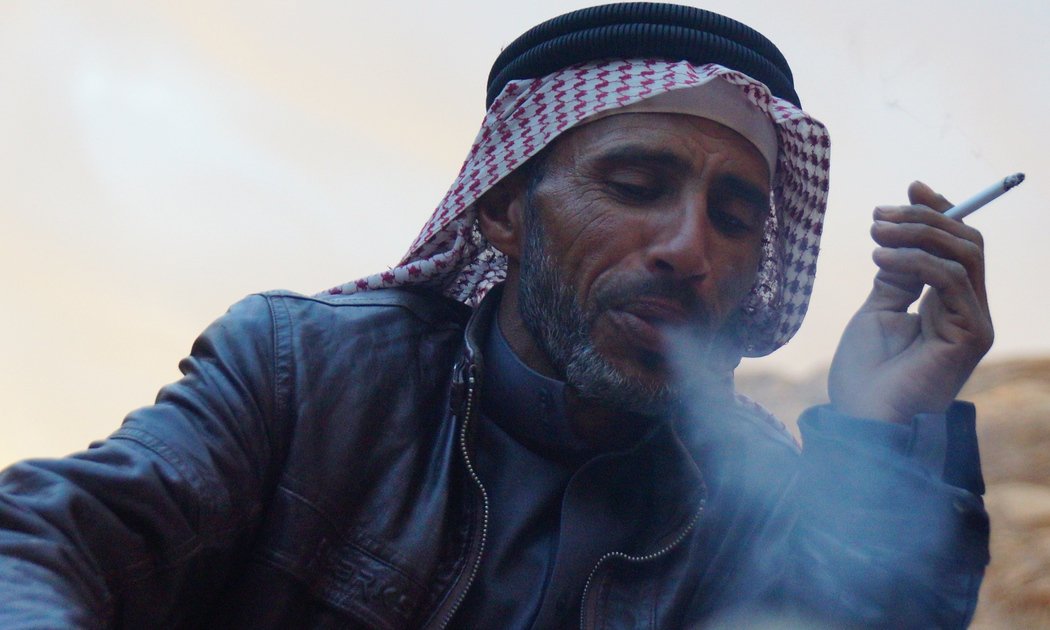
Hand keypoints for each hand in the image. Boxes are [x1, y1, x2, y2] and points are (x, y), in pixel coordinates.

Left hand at [827, 181, 993, 423]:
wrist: (864, 421)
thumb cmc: (866, 376)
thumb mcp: (878, 311)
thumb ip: (897, 276)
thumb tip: (901, 234)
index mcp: (948, 305)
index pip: (959, 245)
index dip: (942, 210)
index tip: (910, 186)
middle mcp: (968, 311)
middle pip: (967, 242)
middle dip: (925, 217)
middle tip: (879, 216)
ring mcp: (973, 323)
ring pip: (965, 254)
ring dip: (918, 233)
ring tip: (875, 233)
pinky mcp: (971, 335)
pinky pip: (954, 279)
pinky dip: (918, 259)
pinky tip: (881, 257)